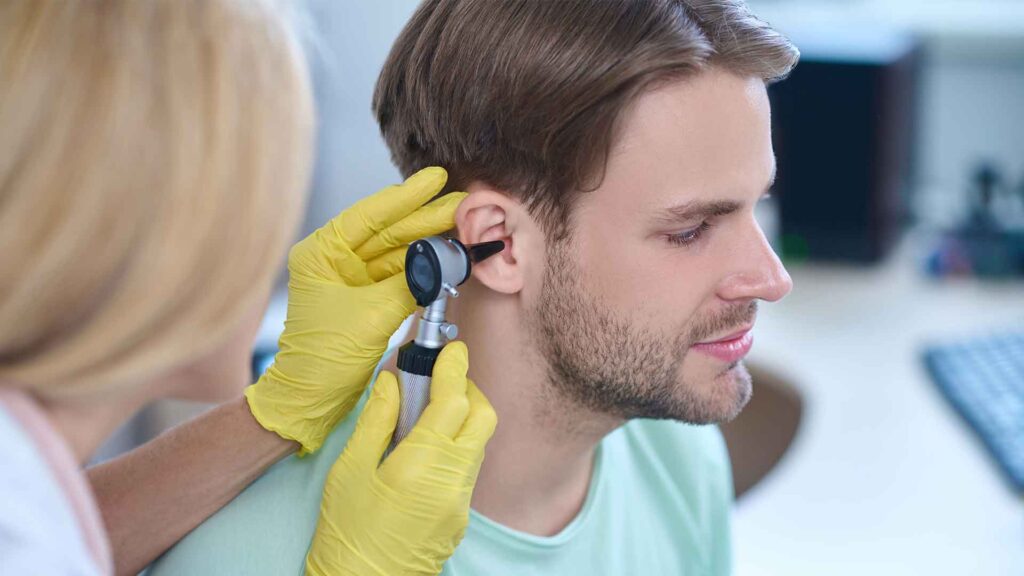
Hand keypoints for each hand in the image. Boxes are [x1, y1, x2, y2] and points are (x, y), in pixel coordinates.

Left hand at [245, 167, 466, 453]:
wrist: (311, 400)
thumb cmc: (324, 359)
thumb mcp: (372, 316)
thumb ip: (409, 284)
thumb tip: (440, 262)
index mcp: (320, 253)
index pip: (369, 215)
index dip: (406, 196)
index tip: (436, 179)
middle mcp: (333, 259)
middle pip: (387, 230)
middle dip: (425, 218)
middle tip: (462, 203)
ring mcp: (348, 277)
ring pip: (396, 251)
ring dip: (428, 241)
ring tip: (462, 226)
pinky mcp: (363, 297)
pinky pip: (398, 274)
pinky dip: (422, 267)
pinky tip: (446, 254)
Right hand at [305, 342, 496, 575]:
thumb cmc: (347, 532)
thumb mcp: (350, 470)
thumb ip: (376, 420)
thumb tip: (391, 382)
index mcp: (423, 464)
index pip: (454, 401)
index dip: (455, 369)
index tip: (453, 349)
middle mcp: (452, 482)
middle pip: (483, 418)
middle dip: (468, 390)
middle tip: (440, 382)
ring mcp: (461, 503)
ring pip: (478, 444)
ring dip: (461, 421)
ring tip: (423, 417)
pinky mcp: (460, 518)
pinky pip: (468, 470)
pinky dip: (455, 449)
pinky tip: (423, 453)